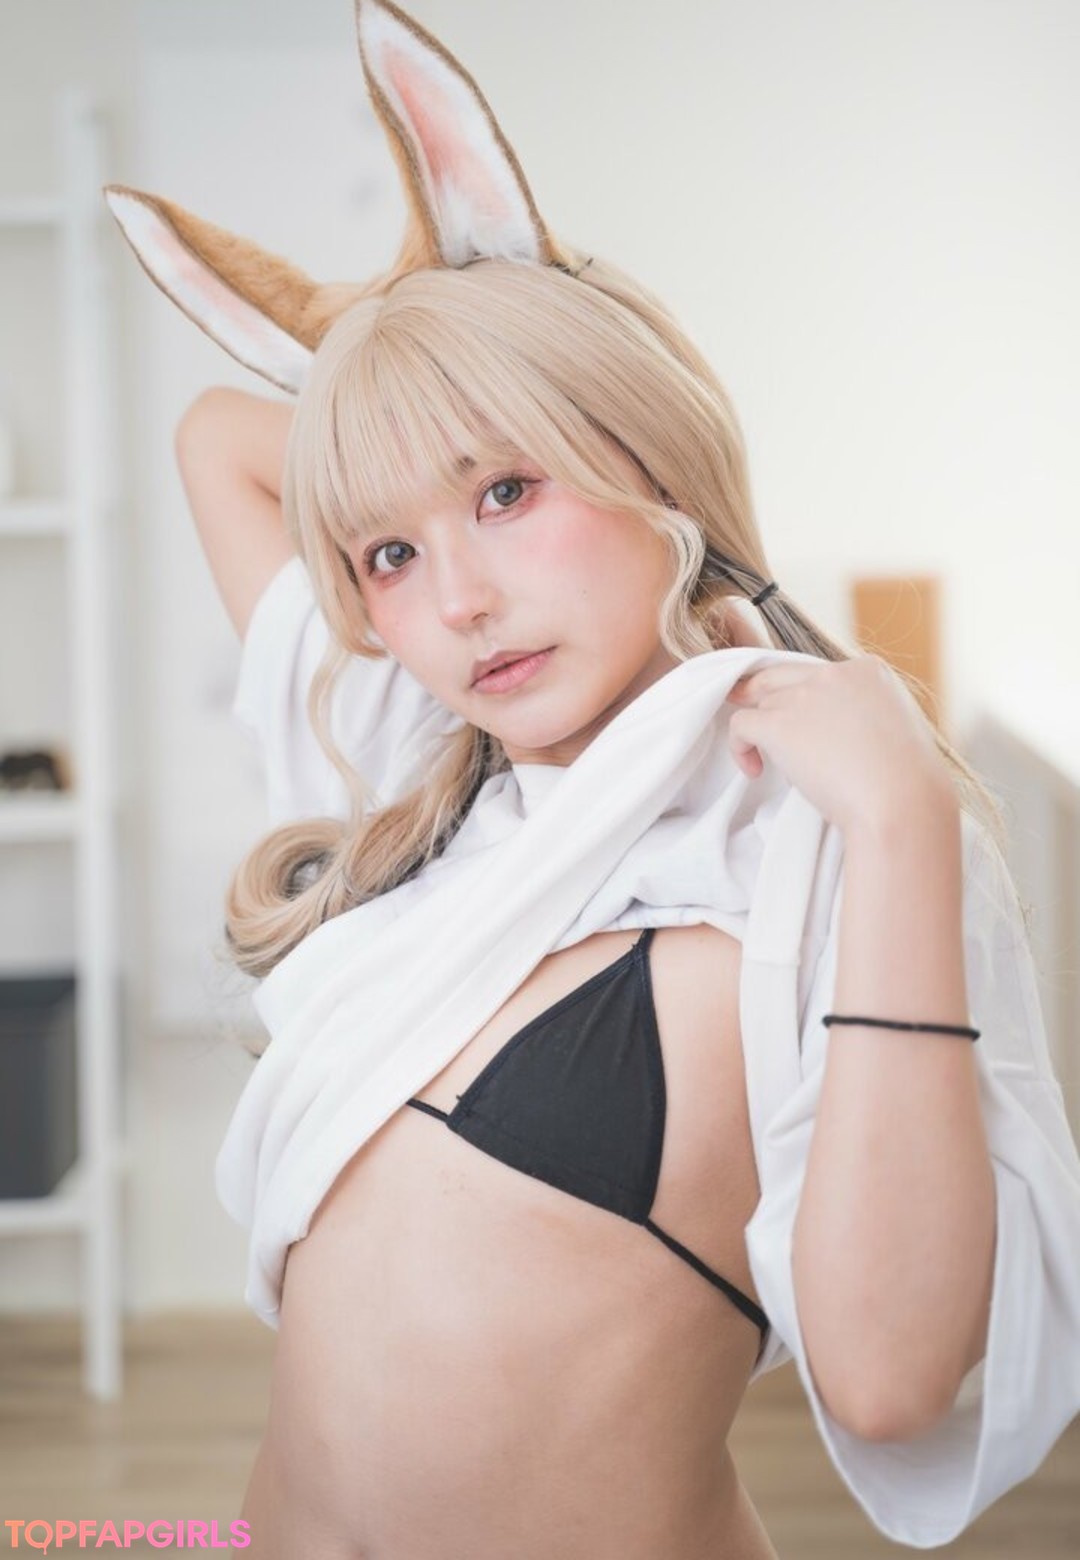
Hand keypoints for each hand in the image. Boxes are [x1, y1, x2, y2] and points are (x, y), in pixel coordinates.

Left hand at [725, 654, 954, 833]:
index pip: (820, 674)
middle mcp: (834, 674)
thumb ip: (865, 718)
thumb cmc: (908, 784)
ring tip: (765, 764)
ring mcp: (804, 696)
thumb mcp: (896, 731)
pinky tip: (753, 769)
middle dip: (764, 696)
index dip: (805, 698)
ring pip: (762, 703)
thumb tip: (831, 736)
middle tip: (755, 721)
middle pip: (782, 678)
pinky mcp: (779, 724)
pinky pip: (741, 724)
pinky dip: (740, 746)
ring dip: (760, 731)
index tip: (805, 725)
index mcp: (868, 671)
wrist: (901, 803)